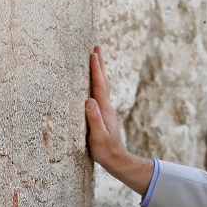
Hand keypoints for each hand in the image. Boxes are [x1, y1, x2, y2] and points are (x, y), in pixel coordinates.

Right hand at [86, 46, 153, 194]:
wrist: (116, 159)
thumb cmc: (105, 150)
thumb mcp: (98, 136)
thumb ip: (94, 119)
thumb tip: (89, 100)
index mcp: (104, 109)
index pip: (99, 85)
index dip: (96, 69)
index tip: (94, 54)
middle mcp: (106, 106)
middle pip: (103, 81)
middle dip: (100, 64)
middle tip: (97, 47)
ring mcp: (105, 110)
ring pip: (103, 86)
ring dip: (99, 71)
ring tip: (96, 58)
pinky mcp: (103, 114)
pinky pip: (100, 93)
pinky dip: (97, 82)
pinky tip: (94, 82)